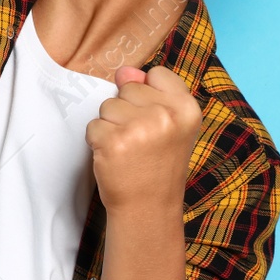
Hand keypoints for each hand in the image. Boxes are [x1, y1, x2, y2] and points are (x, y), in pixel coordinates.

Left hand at [84, 65, 202, 213]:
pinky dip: (97, 142)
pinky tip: (115, 158)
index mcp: (187, 108)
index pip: (157, 74)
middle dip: (127, 110)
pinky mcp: (113, 141)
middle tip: (140, 140)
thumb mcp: (169, 127)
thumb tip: (125, 71)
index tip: (154, 119)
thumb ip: (151, 94)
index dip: (148, 95)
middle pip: (128, 88)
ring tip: (128, 149)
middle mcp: (166, 115)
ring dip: (110, 126)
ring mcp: (139, 127)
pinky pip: (93, 125)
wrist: (148, 208)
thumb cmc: (158, 165)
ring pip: (107, 106)